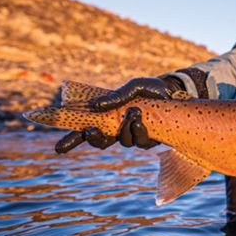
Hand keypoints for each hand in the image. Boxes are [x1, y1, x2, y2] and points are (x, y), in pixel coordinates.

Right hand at [55, 75, 188, 152]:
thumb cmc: (150, 89)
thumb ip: (116, 96)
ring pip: (123, 142)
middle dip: (94, 139)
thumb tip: (96, 106)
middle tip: (91, 130)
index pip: (86, 131)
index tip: (59, 148)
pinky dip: (139, 131)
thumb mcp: (133, 87)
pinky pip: (141, 142)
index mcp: (109, 118)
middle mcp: (120, 130)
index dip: (72, 141)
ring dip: (125, 128)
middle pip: (101, 143)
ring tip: (133, 111)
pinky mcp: (151, 139)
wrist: (175, 91)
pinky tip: (141, 120)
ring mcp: (135, 136)